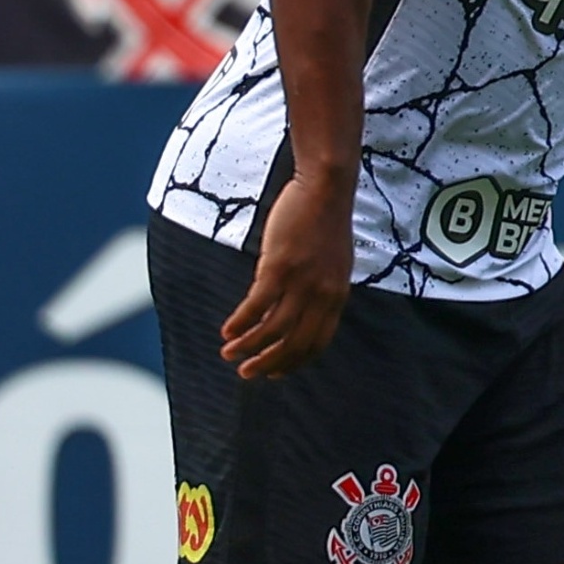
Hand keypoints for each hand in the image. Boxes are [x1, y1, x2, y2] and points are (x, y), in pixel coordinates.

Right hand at [219, 171, 353, 381]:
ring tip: (229, 354)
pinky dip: (240, 322)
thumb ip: (322, 289)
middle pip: (294, 343)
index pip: (317, 342)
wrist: (325, 189)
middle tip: (247, 374)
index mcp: (337, 296)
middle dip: (268, 363)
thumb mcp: (334, 263)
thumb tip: (301, 311)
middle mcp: (322, 294)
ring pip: (272, 330)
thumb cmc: (325, 224)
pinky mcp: (280, 267)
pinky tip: (227, 330)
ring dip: (248, 347)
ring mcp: (302, 282)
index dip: (294, 362)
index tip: (275, 373)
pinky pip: (256, 305)